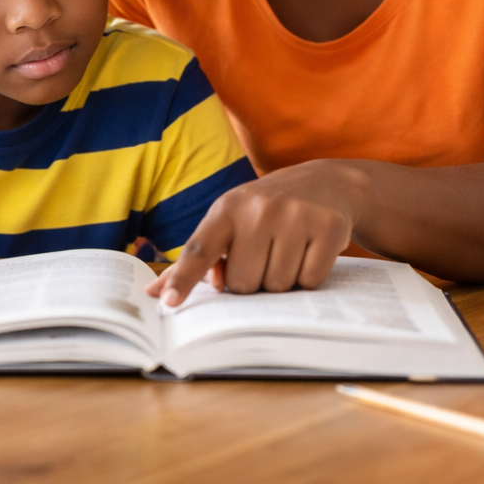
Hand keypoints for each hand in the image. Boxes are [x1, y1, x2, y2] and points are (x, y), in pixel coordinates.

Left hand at [146, 159, 366, 306]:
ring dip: (282, 280)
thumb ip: (197, 257)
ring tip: (289, 250)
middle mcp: (259, 209)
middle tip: (265, 255)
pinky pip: (310, 281)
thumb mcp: (230, 220)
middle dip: (253, 280)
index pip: (199, 249)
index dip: (183, 278)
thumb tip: (155, 291)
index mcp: (227, 209)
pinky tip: (310, 251)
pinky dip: (309, 277)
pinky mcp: (328, 227)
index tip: (169, 302)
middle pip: (243, 283)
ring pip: (277, 285)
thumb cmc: (266, 209)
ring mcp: (296, 216)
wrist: (324, 181)